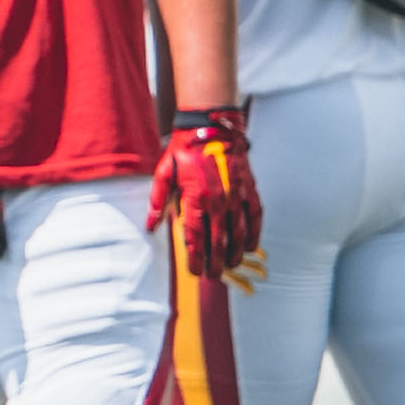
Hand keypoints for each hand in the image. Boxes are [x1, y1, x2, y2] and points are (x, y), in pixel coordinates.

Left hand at [148, 106, 263, 285]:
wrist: (212, 128)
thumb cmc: (185, 151)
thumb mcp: (164, 173)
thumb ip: (157, 202)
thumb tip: (150, 227)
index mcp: (196, 198)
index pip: (196, 238)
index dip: (196, 259)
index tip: (195, 272)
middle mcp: (219, 200)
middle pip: (219, 241)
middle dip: (216, 263)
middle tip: (212, 276)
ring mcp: (237, 196)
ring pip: (239, 233)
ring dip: (235, 253)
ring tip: (230, 267)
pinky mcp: (249, 189)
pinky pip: (255, 217)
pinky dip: (254, 234)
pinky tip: (250, 247)